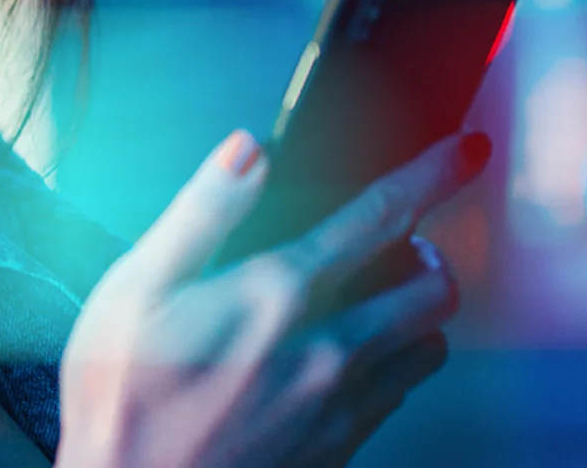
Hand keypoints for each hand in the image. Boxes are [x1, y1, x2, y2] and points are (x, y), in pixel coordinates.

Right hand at [56, 128, 491, 467]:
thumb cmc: (121, 398)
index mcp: (278, 294)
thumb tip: (245, 149)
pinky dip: (391, 362)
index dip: (432, 173)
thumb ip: (200, 212)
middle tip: (394, 239)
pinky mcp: (341, 446)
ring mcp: (342, 404)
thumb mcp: (133, 287)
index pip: (381, 216)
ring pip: (429, 344)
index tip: (465, 149)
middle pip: (433, 286)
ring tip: (374, 298)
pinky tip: (344, 358)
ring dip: (416, 310)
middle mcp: (328, 348)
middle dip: (427, 249)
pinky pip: (399, 394)